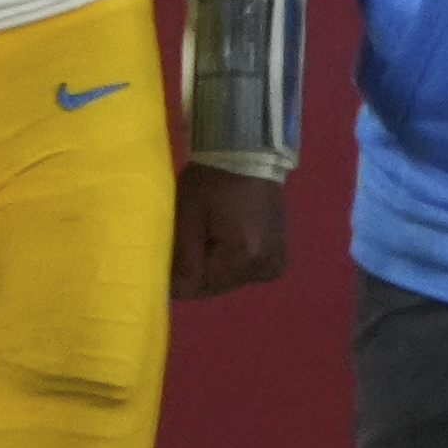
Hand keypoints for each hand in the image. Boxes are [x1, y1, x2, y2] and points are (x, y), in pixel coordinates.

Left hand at [171, 165, 287, 298]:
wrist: (250, 153)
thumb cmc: (213, 178)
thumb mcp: (188, 215)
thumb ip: (181, 259)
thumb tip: (170, 294)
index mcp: (245, 258)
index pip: (196, 288)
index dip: (177, 272)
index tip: (170, 248)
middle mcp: (264, 269)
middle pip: (212, 286)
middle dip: (195, 268)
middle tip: (189, 233)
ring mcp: (273, 265)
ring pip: (225, 280)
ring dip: (211, 264)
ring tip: (209, 229)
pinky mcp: (277, 259)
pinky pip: (241, 271)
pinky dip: (227, 259)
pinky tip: (226, 233)